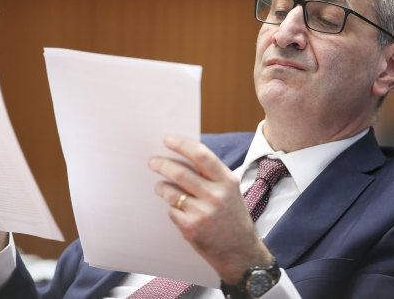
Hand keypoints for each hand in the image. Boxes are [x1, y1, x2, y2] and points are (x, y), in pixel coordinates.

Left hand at [150, 135, 272, 283]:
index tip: (167, 140)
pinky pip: (172, 211)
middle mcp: (216, 195)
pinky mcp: (191, 228)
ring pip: (171, 192)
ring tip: (160, 186)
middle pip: (180, 172)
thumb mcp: (231, 192)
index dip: (182, 145)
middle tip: (153, 162)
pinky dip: (172, 209)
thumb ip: (212, 176)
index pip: (201, 155)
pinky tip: (179, 211)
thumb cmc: (233, 219)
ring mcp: (203, 213)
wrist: (241, 254)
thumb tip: (182, 158)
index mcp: (227, 181)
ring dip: (162, 187)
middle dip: (162, 164)